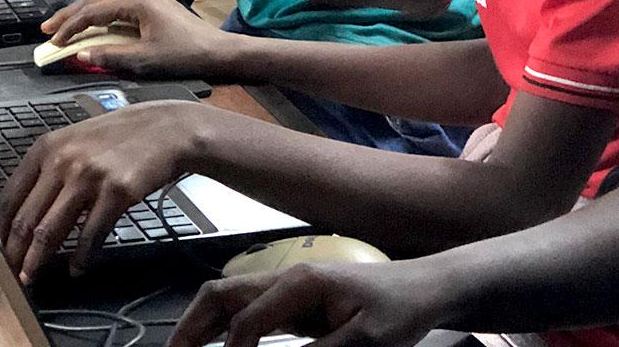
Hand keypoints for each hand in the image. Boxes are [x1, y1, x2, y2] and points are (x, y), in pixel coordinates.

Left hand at [0, 99, 212, 281]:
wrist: (166, 129)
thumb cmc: (122, 137)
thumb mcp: (76, 141)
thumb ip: (50, 168)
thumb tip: (27, 209)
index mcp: (46, 148)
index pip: (9, 198)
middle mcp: (63, 161)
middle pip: (26, 220)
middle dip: (15, 253)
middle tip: (12, 272)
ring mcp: (89, 177)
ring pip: (51, 231)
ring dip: (39, 260)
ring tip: (33, 276)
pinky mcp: (116, 193)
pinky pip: (90, 235)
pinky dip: (80, 258)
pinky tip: (77, 267)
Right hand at [43, 0, 231, 77]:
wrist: (219, 52)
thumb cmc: (188, 54)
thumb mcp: (145, 61)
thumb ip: (110, 56)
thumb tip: (82, 54)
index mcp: (138, 2)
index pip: (93, 11)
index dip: (70, 27)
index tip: (54, 41)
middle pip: (95, 0)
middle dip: (69, 15)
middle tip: (47, 29)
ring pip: (105, 0)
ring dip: (83, 13)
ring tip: (63, 26)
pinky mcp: (153, 8)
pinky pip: (117, 6)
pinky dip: (100, 14)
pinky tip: (92, 24)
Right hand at [168, 261, 452, 346]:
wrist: (428, 288)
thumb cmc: (402, 307)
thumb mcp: (364, 341)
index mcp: (302, 282)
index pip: (247, 319)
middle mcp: (288, 278)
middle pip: (221, 295)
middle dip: (190, 328)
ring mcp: (289, 288)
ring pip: (228, 299)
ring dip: (200, 326)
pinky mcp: (295, 303)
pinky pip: (248, 311)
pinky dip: (223, 327)